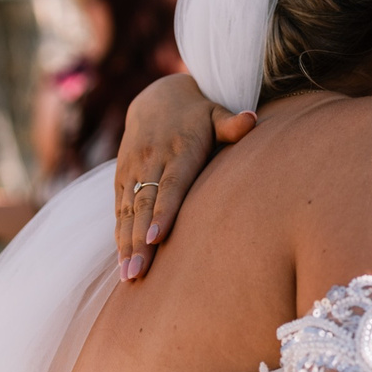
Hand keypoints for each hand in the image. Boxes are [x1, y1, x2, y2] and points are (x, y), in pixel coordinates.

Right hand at [114, 73, 254, 280]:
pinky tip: (122, 263)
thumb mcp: (215, 111)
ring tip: (127, 276)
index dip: (163, 211)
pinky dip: (120, 235)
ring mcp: (133, 170)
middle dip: (139, 241)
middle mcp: (152, 161)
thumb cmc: (198, 113)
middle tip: (138, 273)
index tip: (157, 238)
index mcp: (178, 150)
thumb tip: (251, 119)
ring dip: (126, 245)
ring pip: (128, 211)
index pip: (171, 184)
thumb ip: (231, 123)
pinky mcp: (121, 177)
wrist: (157, 96)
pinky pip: (120, 209)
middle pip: (145, 205)